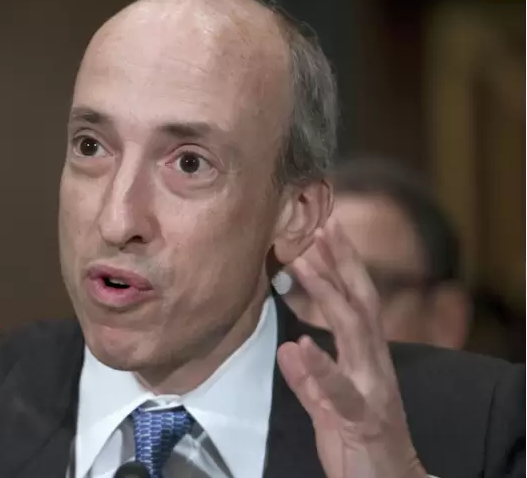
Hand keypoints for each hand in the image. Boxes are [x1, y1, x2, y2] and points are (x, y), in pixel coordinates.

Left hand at [277, 219, 427, 477]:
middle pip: (360, 301)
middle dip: (340, 260)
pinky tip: (301, 346)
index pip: (355, 301)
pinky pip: (341, 392)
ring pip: (354, 330)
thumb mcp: (329, 404)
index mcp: (366, 358)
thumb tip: (290, 346)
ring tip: (303, 259)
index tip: (322, 227)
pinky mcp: (362, 420)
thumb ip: (310, 377)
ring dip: (327, 291)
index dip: (340, 264)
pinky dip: (321, 368)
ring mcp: (372, 389)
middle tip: (318, 222)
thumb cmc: (360, 443)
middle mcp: (374, 365)